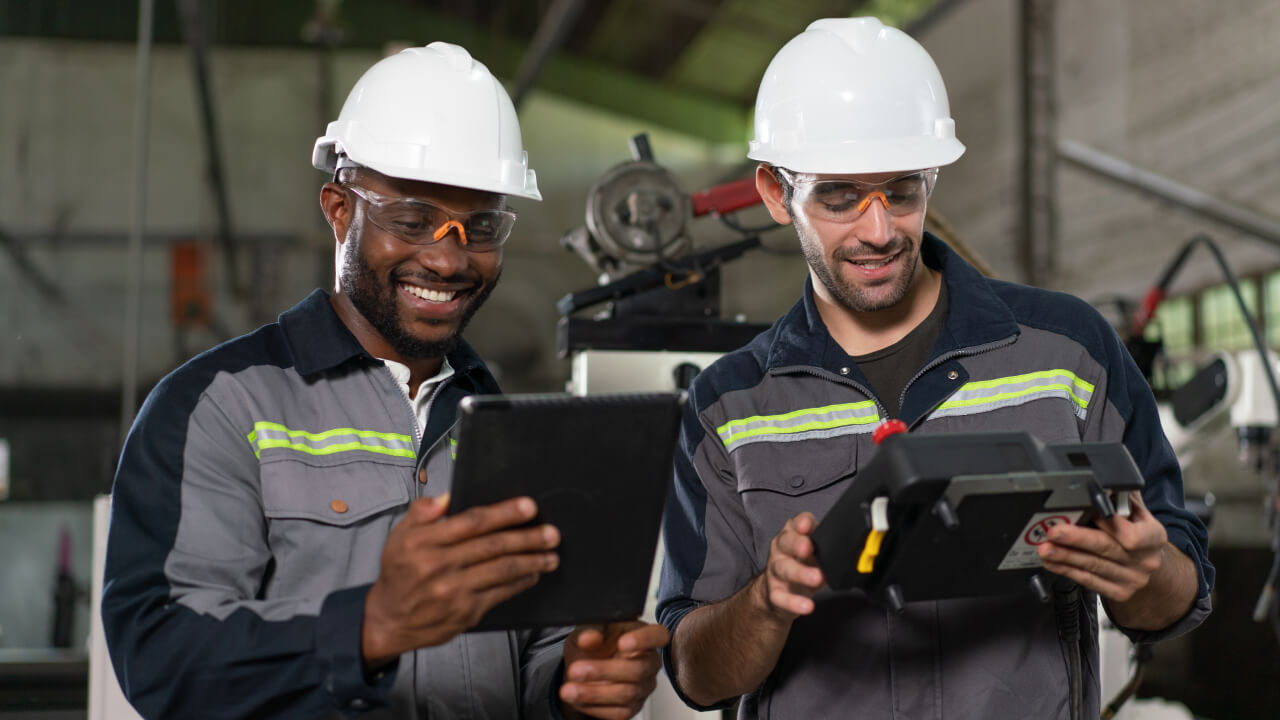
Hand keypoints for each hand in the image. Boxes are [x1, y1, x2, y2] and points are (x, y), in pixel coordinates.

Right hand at [362, 494, 559, 667]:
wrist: (390, 619)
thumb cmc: (399, 573)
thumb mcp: (399, 536)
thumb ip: (421, 512)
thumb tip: (447, 497)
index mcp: (424, 542)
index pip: (472, 522)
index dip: (504, 513)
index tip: (529, 507)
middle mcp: (440, 566)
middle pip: (493, 546)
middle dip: (527, 537)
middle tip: (552, 532)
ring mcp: (455, 591)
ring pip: (502, 570)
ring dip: (532, 561)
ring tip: (551, 554)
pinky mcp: (466, 612)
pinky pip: (501, 593)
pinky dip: (521, 582)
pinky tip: (533, 574)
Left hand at [559, 622, 669, 719]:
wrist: (583, 668)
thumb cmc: (592, 644)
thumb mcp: (585, 630)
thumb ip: (589, 631)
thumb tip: (588, 638)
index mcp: (642, 635)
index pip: (657, 635)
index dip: (644, 640)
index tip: (623, 642)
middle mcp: (648, 662)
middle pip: (638, 670)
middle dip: (604, 671)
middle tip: (577, 670)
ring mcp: (643, 686)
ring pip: (626, 693)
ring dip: (594, 693)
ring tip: (570, 689)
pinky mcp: (633, 707)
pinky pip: (619, 712)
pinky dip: (595, 707)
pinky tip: (579, 698)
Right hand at [755, 512, 824, 618]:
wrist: (782, 591)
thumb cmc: (803, 564)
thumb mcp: (817, 551)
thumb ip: (830, 547)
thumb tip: (858, 551)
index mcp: (793, 535)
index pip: (796, 523)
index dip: (802, 523)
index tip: (807, 525)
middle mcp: (781, 550)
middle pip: (786, 542)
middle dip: (797, 543)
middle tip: (808, 548)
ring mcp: (776, 570)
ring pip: (784, 568)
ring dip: (800, 573)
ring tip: (816, 578)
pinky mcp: (774, 592)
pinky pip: (780, 597)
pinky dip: (793, 602)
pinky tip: (806, 606)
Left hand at [1037, 491, 1166, 602]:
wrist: (1147, 563)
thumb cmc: (1138, 531)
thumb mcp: (1137, 512)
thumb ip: (1121, 498)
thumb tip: (1101, 483)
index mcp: (1154, 536)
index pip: (1132, 534)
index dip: (1109, 524)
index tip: (1088, 514)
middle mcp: (1146, 560)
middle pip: (1106, 548)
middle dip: (1077, 539)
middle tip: (1054, 532)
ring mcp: (1133, 579)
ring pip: (1093, 566)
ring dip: (1065, 556)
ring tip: (1045, 548)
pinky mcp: (1120, 592)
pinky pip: (1089, 581)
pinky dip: (1067, 571)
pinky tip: (1052, 563)